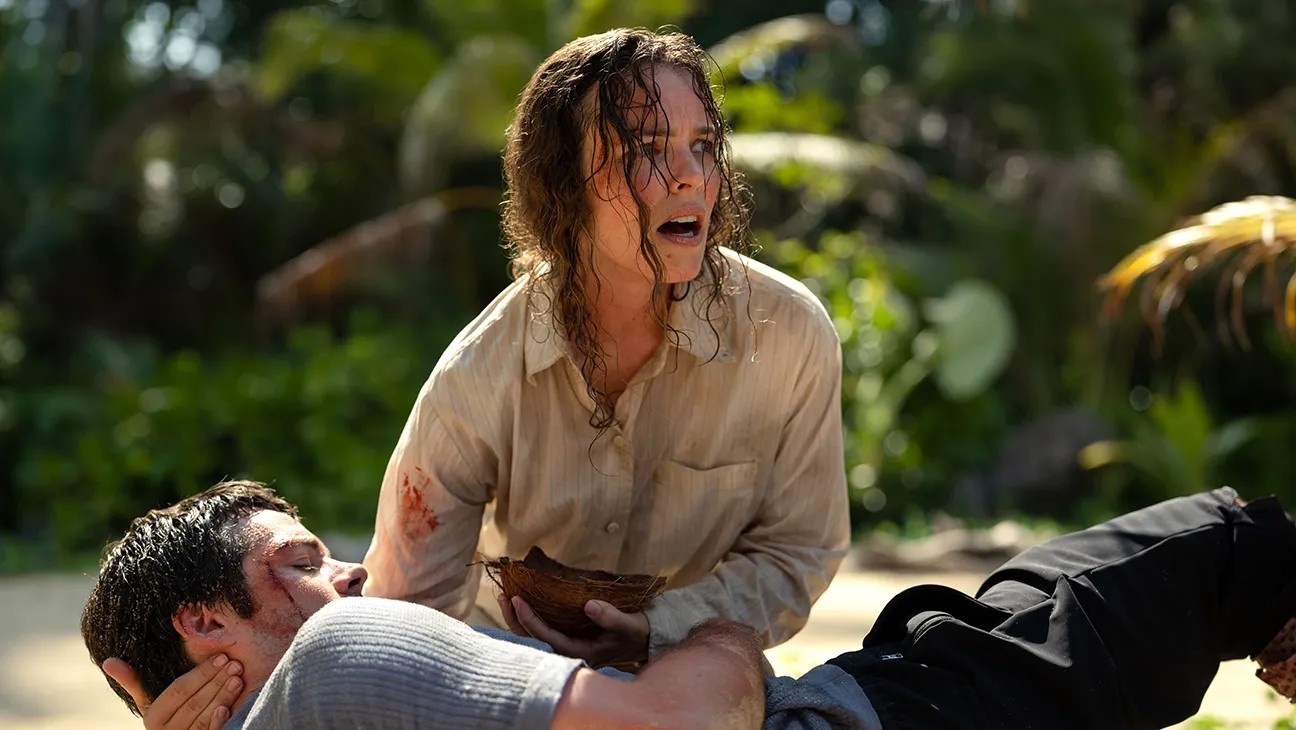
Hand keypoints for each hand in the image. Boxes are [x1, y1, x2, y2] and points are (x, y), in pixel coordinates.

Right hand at [102, 654, 242, 729]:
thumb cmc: (167, 717)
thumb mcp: (150, 703)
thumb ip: (134, 682)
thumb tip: (108, 661)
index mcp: (153, 718)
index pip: (178, 691)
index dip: (200, 673)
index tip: (221, 657)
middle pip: (194, 703)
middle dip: (216, 682)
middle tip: (236, 664)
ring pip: (203, 719)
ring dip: (222, 697)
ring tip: (238, 679)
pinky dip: (218, 723)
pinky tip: (228, 709)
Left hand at [502, 595, 649, 667]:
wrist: (644, 639)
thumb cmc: (636, 632)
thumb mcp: (629, 624)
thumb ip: (611, 617)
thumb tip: (589, 605)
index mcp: (582, 653)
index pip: (547, 639)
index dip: (530, 621)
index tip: (518, 600)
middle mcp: (570, 654)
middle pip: (534, 641)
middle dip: (516, 620)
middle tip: (505, 596)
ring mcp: (567, 648)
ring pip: (534, 638)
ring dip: (517, 620)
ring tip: (505, 598)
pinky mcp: (567, 639)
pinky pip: (541, 632)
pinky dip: (528, 619)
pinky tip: (520, 604)